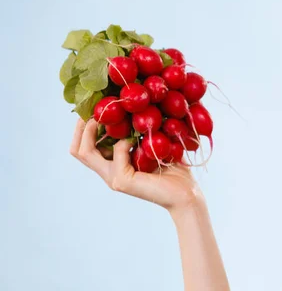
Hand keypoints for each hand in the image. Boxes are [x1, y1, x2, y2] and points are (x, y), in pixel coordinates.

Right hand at [69, 118, 204, 211]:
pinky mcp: (122, 181)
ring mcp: (114, 178)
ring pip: (86, 152)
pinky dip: (123, 142)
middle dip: (80, 126)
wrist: (186, 193)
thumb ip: (140, 132)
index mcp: (113, 165)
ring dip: (92, 130)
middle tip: (91, 109)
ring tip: (102, 116)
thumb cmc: (174, 169)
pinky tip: (135, 138)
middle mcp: (109, 172)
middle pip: (77, 150)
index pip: (85, 147)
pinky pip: (116, 154)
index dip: (83, 127)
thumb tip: (135, 106)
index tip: (94, 107)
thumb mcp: (153, 145)